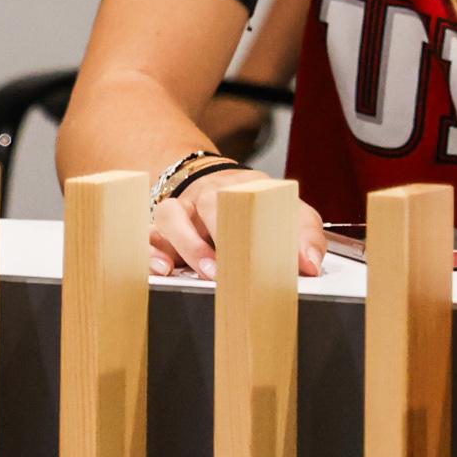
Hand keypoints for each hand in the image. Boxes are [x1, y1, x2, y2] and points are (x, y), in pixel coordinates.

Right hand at [146, 166, 333, 279]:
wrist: (214, 185)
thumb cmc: (255, 206)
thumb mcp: (288, 213)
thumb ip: (304, 235)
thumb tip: (311, 264)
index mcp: (240, 190)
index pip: (245, 200)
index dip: (250, 224)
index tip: (257, 251)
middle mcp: (206, 197)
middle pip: (207, 207)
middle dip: (218, 236)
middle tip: (226, 268)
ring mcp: (180, 212)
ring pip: (169, 215)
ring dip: (184, 243)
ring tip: (199, 271)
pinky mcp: (158, 232)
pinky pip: (145, 235)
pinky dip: (149, 250)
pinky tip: (160, 270)